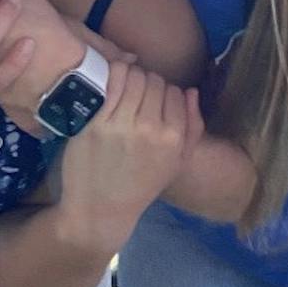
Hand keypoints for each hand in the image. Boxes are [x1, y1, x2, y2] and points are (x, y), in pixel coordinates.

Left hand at [56, 65, 201, 251]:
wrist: (100, 210)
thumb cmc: (140, 185)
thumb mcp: (176, 162)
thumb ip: (192, 127)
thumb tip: (191, 91)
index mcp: (173, 138)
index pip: (174, 92)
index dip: (164, 93)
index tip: (153, 102)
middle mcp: (150, 129)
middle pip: (154, 81)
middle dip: (147, 83)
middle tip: (136, 95)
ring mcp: (121, 124)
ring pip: (132, 76)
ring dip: (129, 76)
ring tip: (123, 88)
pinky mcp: (95, 122)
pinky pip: (109, 82)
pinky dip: (110, 75)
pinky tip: (108, 84)